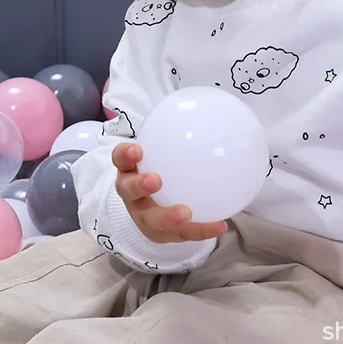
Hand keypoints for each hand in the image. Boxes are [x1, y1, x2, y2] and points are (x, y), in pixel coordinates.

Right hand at [113, 142, 227, 243]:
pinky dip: (201, 230)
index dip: (125, 154)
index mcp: (129, 170)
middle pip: (128, 191)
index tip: (138, 149)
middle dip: (139, 186)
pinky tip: (221, 225)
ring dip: (167, 216)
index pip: (121, 159)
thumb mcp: (161, 152)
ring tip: (185, 213)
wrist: (150, 205)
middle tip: (155, 180)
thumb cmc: (161, 169)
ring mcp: (143, 216)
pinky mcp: (160, 235)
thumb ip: (179, 135)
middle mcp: (131, 195)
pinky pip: (181, 235)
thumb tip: (213, 108)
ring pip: (150, 219)